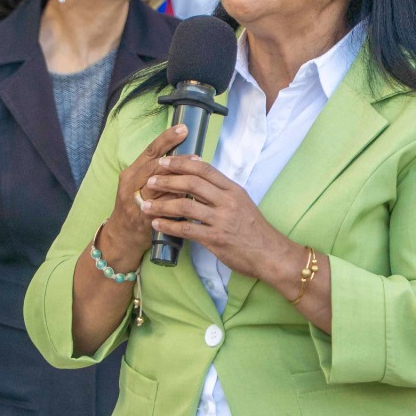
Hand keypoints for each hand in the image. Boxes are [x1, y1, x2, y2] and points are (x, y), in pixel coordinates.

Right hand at [97, 123, 187, 266]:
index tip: (183, 128)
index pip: (150, 150)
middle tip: (196, 154)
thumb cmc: (137, 206)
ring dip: (178, 179)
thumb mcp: (143, 185)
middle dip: (176, 159)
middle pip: (153, 166)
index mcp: (132, 171)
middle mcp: (130, 183)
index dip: (166, 138)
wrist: (122, 236)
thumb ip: (160, 173)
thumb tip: (186, 158)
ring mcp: (134, 200)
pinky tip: (189, 198)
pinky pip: (160, 207)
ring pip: (157, 186)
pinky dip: (174, 201)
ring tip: (197, 175)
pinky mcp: (141, 218)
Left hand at [139, 154, 301, 282]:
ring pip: (184, 205)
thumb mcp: (242, 203)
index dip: (182, 163)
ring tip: (145, 204)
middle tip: (150, 180)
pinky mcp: (215, 239)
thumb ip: (222, 192)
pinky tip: (157, 224)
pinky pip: (186, 229)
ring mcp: (221, 220)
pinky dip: (168, 225)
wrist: (270, 254)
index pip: (204, 169)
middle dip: (167, 180)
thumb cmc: (254, 230)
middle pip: (191, 182)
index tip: (164, 161)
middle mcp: (227, 201)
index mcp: (233, 189)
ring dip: (161, 204)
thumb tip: (199, 181)